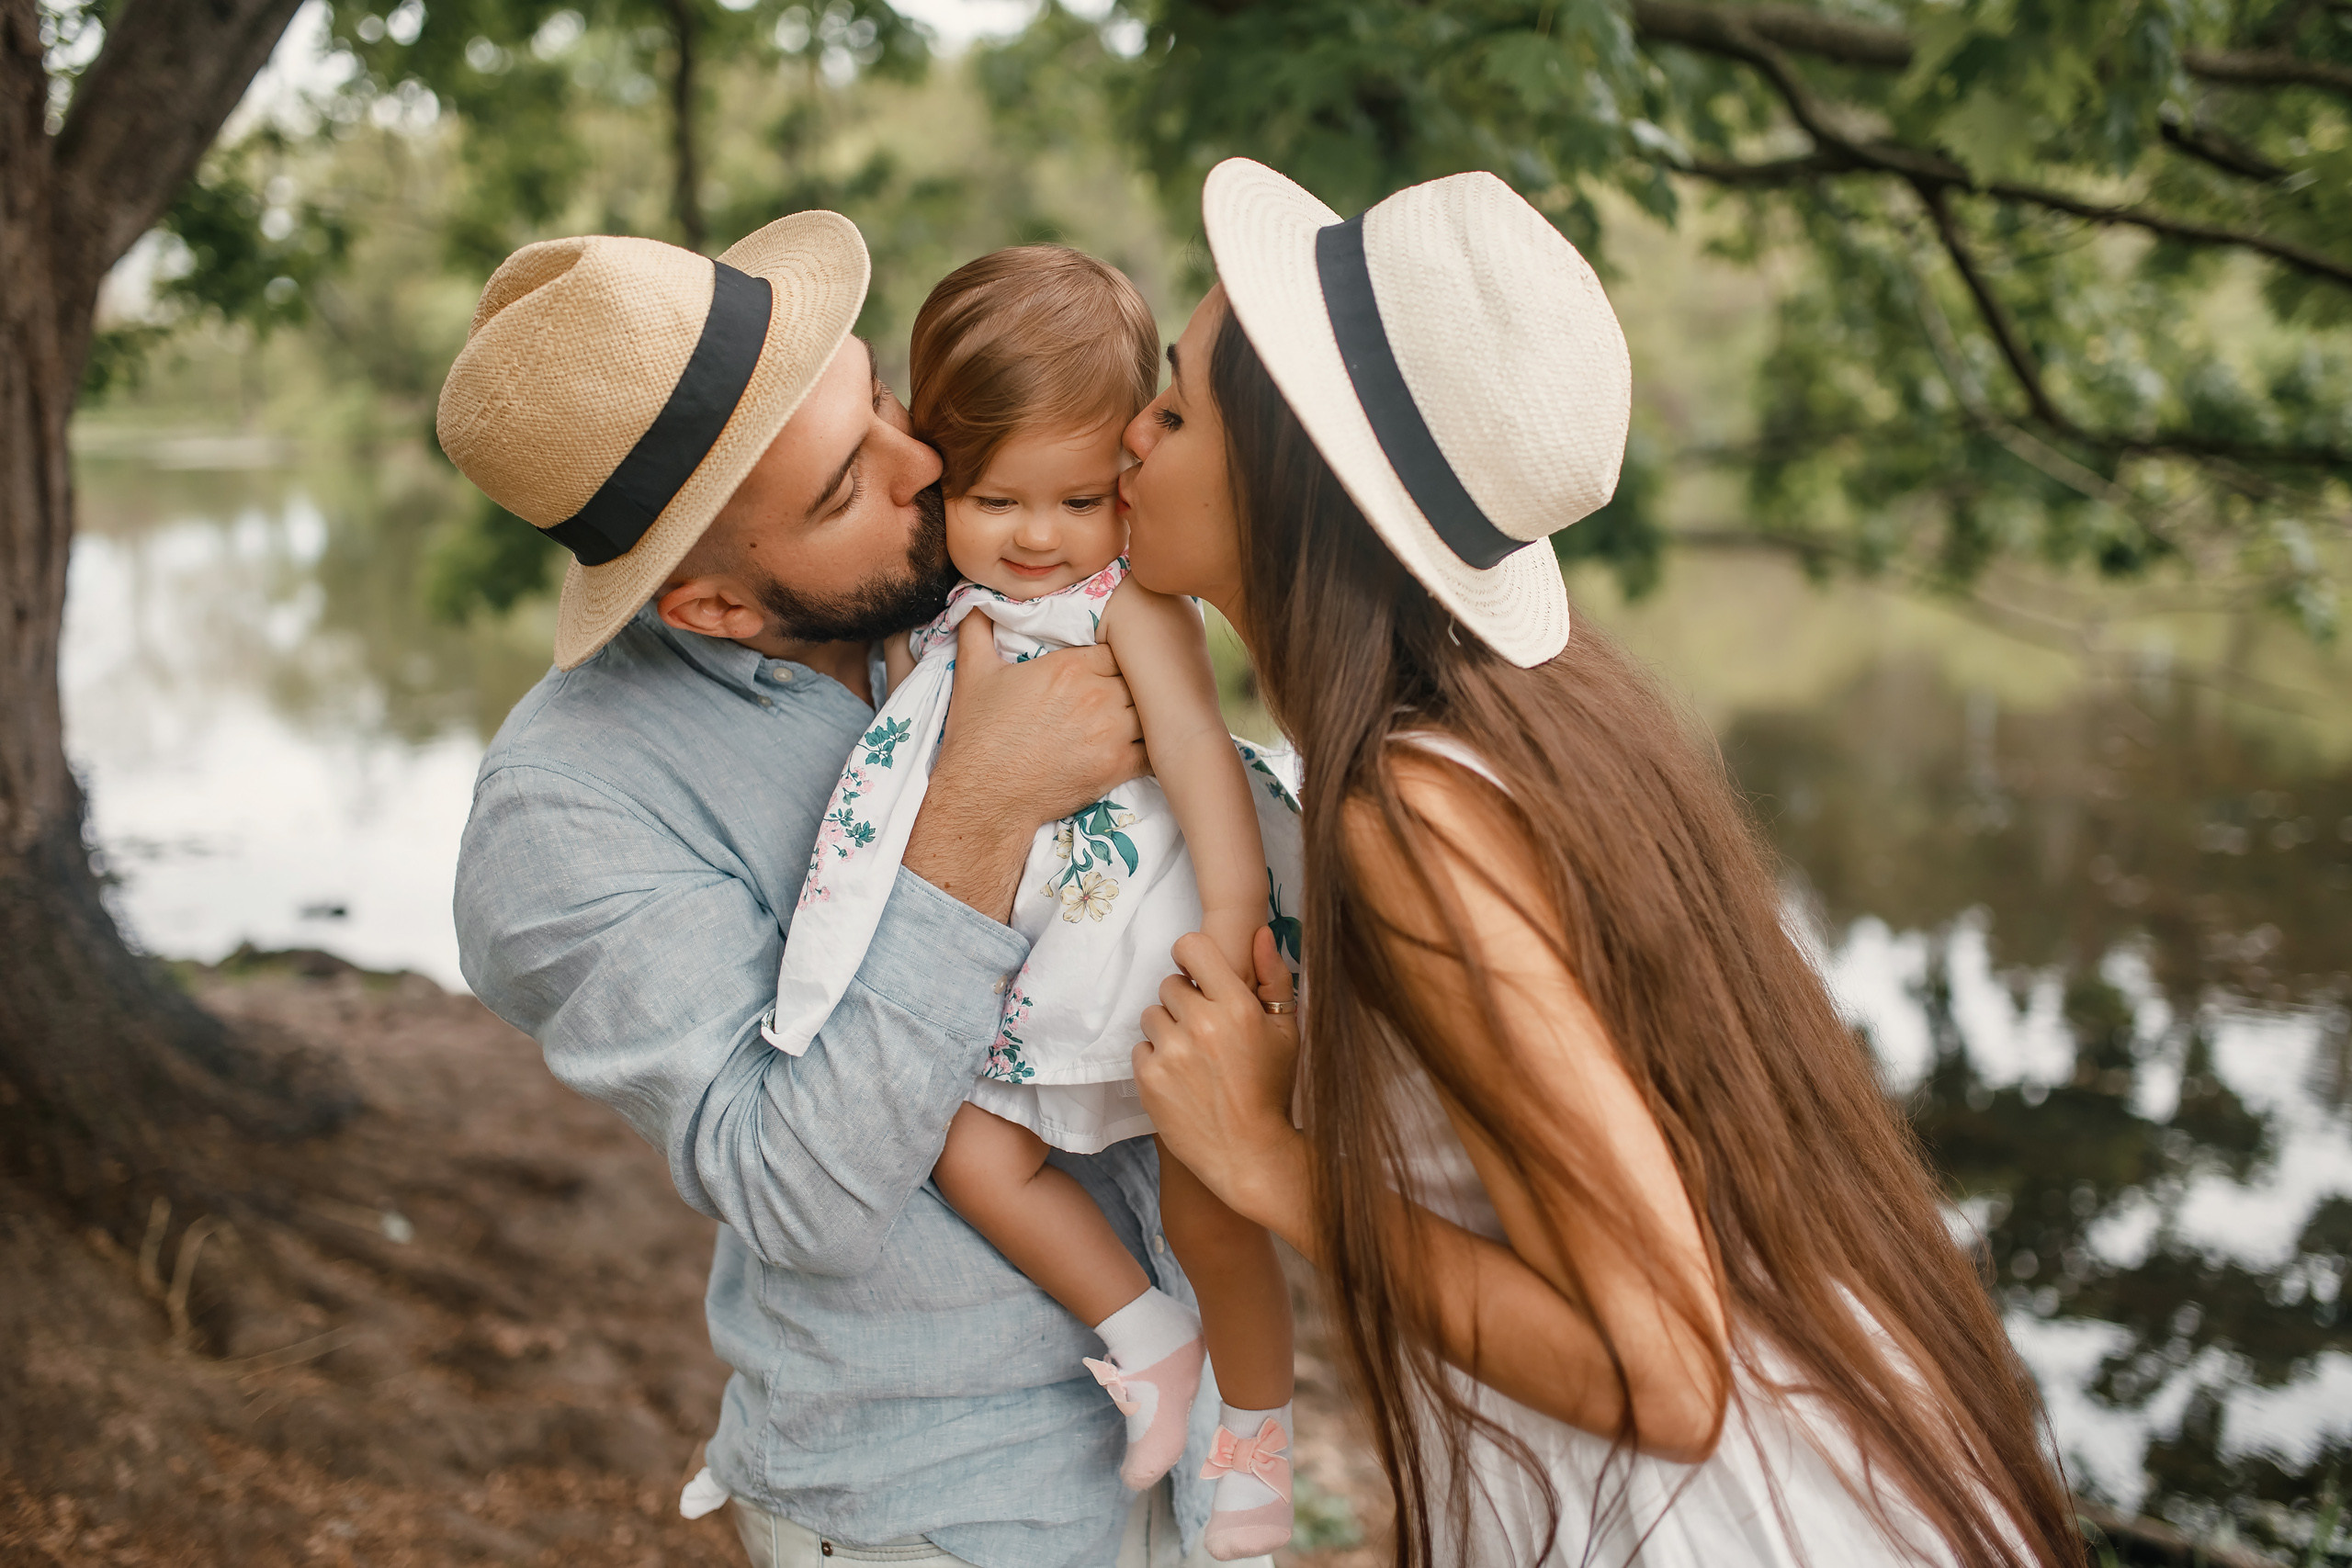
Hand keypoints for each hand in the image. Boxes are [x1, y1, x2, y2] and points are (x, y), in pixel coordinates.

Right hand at [938, 611, 1146, 822]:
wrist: (983, 795)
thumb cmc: (978, 736)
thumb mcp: (972, 672)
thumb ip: (979, 628)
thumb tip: (976, 599)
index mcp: (1069, 667)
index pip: (1117, 646)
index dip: (1117, 654)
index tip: (1111, 663)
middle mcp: (1096, 696)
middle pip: (1139, 675)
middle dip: (1135, 680)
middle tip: (1129, 687)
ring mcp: (1111, 733)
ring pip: (1151, 709)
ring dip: (1147, 711)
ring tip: (1144, 713)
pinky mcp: (1117, 767)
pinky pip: (1154, 750)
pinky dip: (1155, 745)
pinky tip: (1151, 744)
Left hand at [1134, 927, 1309, 1243]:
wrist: (1249, 1154)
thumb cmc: (1272, 1089)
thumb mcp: (1287, 1032)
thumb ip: (1273, 978)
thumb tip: (1259, 932)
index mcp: (1238, 1007)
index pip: (1192, 947)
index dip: (1191, 956)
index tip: (1198, 973)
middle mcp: (1202, 1025)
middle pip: (1170, 983)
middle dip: (1184, 1001)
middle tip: (1205, 1030)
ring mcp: (1172, 1053)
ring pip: (1151, 1014)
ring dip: (1167, 1030)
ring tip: (1193, 1057)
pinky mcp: (1149, 1079)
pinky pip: (1140, 1048)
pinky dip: (1155, 1060)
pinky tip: (1181, 1079)